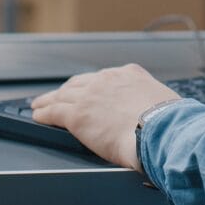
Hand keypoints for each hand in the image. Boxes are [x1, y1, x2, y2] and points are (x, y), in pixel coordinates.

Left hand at [30, 63, 180, 171]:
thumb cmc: (167, 123)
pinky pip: (53, 111)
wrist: (158, 130)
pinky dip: (43, 113)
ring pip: (62, 95)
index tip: (88, 90)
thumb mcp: (163, 102)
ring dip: (49, 100)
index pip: (104, 78)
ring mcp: (90, 95)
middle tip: (58, 95)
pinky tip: (38, 115)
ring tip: (40, 104)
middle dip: (68, 89)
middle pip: (79, 83)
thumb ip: (151, 104)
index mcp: (129, 74)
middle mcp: (107, 79)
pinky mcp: (77, 115)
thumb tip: (154, 117)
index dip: (92, 86)